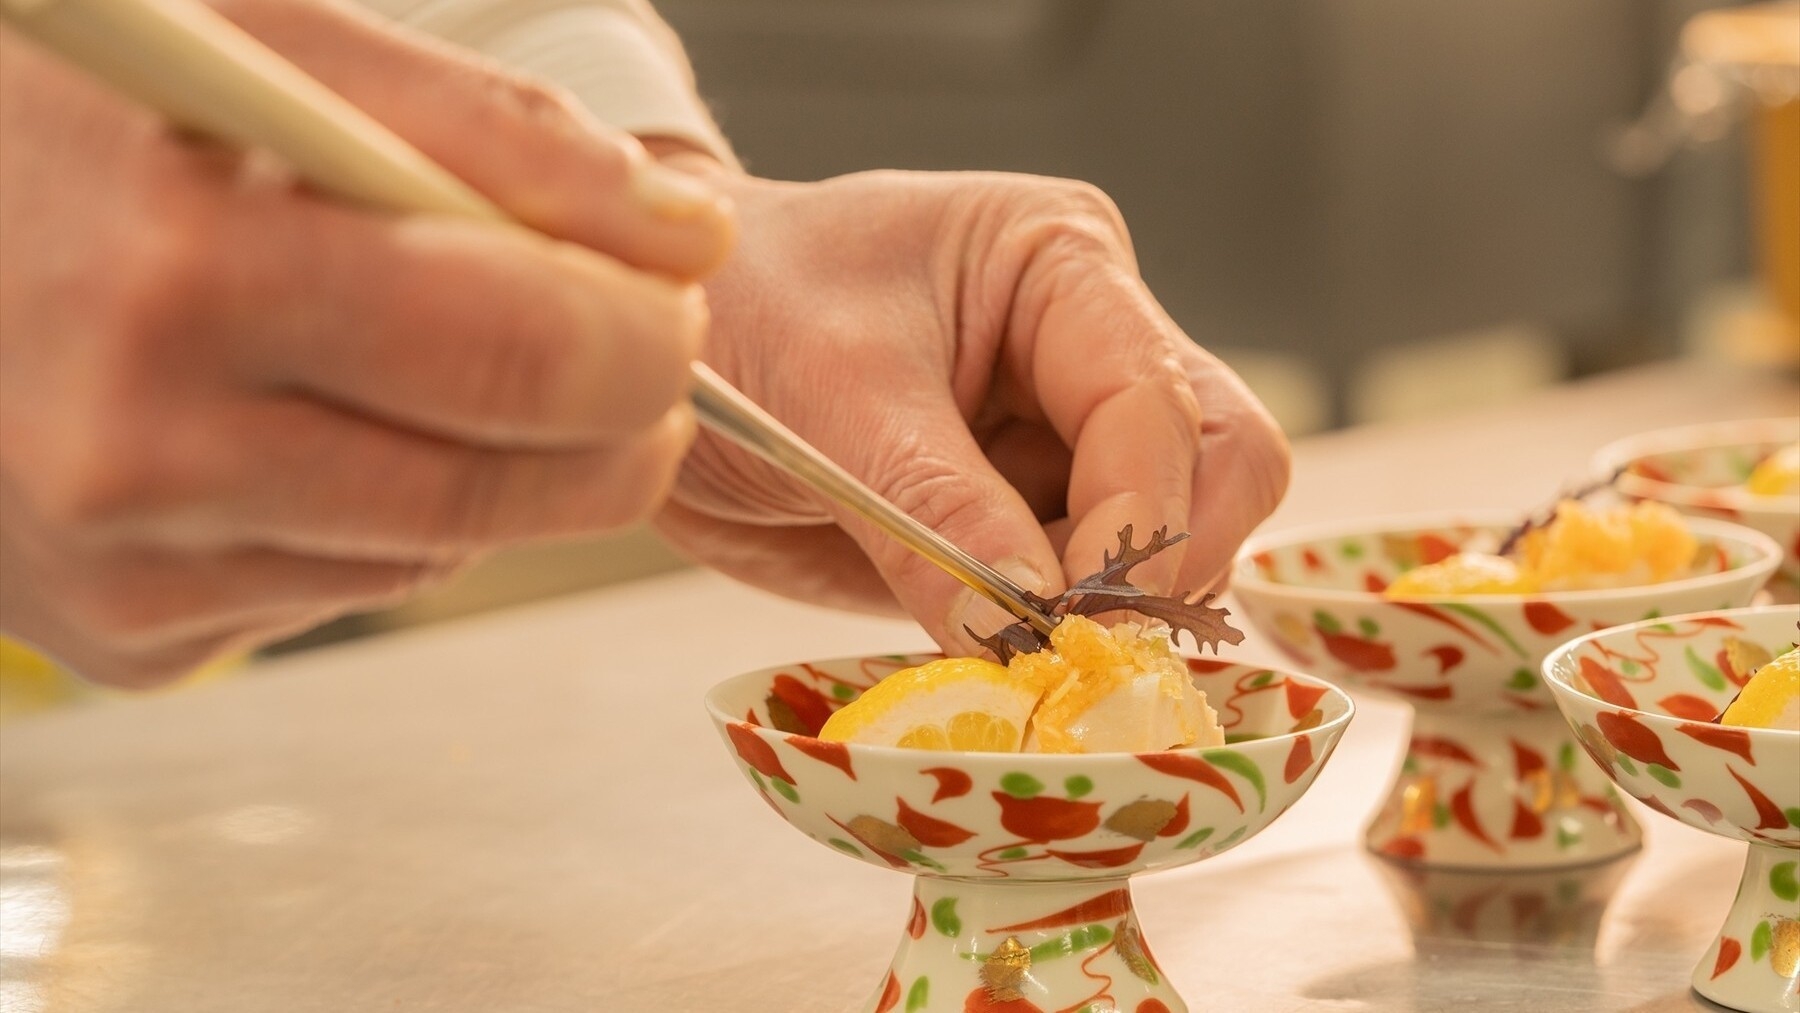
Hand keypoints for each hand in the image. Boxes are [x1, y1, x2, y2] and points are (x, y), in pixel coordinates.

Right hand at [0, 1, 733, 685]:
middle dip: (620, 425)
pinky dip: (389, 517)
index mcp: (182, 266)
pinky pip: (347, 589)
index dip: (644, 336)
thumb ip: (494, 136)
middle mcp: (136, 444)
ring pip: (442, 553)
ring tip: (448, 362)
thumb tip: (684, 236)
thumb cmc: (79, 125)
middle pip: (503, 486)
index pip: (520, 350)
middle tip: (633, 357)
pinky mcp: (124, 637)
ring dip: (506, 467)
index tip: (670, 297)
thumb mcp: (270, 53)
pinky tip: (321, 427)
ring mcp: (123, 565)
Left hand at [652, 155, 1289, 654]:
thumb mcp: (829, 389)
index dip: (1142, 519)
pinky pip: (1085, 601)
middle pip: (1221, 470)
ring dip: (1112, 619)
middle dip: (1161, 566)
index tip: (1080, 616)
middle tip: (1074, 648)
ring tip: (1009, 654)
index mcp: (1064, 269)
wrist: (664, 353)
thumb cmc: (739, 308)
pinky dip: (1058, 646)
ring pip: (1173, 547)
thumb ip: (936, 505)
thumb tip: (1033, 621)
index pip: (1161, 402)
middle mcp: (1089, 352)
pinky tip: (993, 662)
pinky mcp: (1023, 527)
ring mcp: (1062, 445)